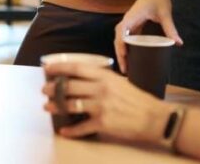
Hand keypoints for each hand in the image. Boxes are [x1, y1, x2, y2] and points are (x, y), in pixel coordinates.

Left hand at [41, 62, 172, 142]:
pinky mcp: (103, 123)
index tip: (47, 68)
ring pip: (71, 104)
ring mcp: (101, 106)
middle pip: (69, 86)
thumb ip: (102, 79)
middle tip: (44, 90)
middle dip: (53, 88)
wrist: (155, 118)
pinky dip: (70, 130)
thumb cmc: (138, 99)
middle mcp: (101, 89)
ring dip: (56, 106)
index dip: (59, 67)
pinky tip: (63, 131)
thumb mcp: (120, 82)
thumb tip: (84, 79)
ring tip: (47, 106)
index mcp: (105, 76)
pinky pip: (81, 127)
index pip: (76, 68)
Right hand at [115, 0, 181, 72]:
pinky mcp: (133, 24)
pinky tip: (131, 57)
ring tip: (126, 67)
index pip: (121, 32)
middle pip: (118, 39)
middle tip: (124, 70)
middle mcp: (127, 20)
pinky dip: (126, 47)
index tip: (124, 56)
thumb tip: (179, 43)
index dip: (121, 45)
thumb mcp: (165, 13)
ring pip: (120, 39)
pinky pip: (126, 37)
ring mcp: (129, 22)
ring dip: (121, 52)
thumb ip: (171, 29)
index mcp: (131, 17)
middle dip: (119, 54)